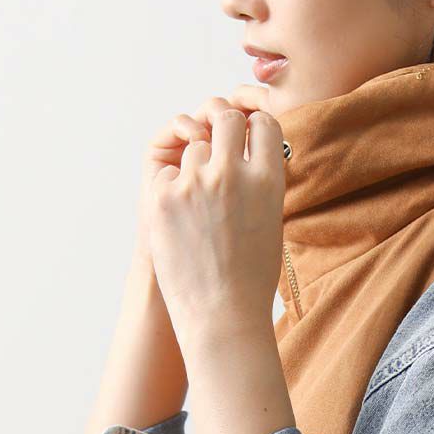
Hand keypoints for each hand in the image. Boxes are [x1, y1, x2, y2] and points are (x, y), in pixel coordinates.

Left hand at [140, 87, 285, 341]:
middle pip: (224, 119)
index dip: (253, 127)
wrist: (222, 314)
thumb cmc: (251, 275)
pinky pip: (168, 174)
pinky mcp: (163, 196)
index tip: (246, 137)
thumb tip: (246, 148)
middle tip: (216, 146)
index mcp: (267, 180)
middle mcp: (233, 173)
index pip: (263, 124)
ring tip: (202, 211)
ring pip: (194, 149)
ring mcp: (195, 183)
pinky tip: (182, 223)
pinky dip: (172, 191)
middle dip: (220, 127)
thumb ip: (259, 182)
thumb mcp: (271, 221)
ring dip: (196, 167)